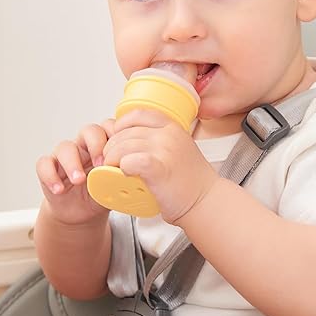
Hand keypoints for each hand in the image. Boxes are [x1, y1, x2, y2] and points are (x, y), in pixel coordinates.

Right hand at [36, 120, 114, 224]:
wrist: (82, 213)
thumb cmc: (101, 193)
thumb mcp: (115, 184)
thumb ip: (123, 174)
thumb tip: (135, 171)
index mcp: (104, 144)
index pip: (109, 127)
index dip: (114, 135)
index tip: (120, 152)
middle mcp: (84, 146)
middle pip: (88, 130)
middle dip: (95, 145)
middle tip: (101, 164)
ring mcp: (66, 156)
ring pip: (65, 146)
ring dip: (72, 163)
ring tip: (79, 180)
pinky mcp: (49, 168)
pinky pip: (44, 164)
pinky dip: (50, 176)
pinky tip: (59, 189)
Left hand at [103, 110, 218, 223]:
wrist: (206, 201)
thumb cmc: (191, 181)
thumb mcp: (177, 148)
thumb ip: (157, 138)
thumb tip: (128, 135)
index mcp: (172, 127)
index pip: (137, 114)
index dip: (121, 124)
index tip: (117, 137)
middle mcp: (168, 134)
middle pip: (126, 131)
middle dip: (112, 145)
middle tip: (109, 159)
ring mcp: (164, 150)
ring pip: (123, 146)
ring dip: (112, 158)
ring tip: (113, 169)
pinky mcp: (158, 168)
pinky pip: (128, 161)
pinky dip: (121, 167)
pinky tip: (124, 174)